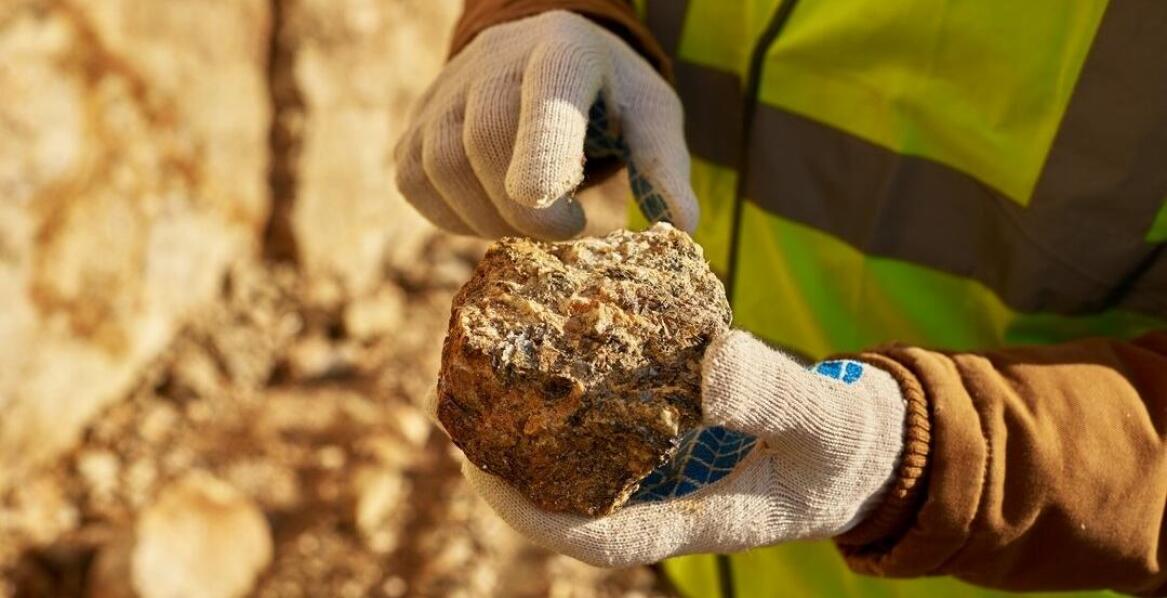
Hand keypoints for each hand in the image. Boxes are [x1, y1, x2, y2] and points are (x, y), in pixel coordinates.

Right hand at [393, 10, 696, 239]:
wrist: (541, 60)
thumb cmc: (608, 98)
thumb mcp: (650, 118)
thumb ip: (663, 165)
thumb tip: (683, 226)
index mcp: (567, 49)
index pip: (548, 94)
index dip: (540, 147)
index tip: (543, 199)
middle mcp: (496, 58)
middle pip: (487, 139)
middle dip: (527, 211)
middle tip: (569, 229)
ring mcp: (445, 89)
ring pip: (442, 166)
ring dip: (490, 219)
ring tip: (533, 222)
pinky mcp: (414, 124)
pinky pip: (415, 183)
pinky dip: (454, 216)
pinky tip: (492, 210)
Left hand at [458, 331, 906, 566]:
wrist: (867, 445)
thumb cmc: (847, 446)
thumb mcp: (824, 420)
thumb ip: (775, 395)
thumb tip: (710, 363)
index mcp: (697, 518)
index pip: (598, 536)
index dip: (533, 514)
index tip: (479, 473)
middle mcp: (669, 500)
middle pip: (570, 501)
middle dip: (509, 467)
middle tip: (461, 410)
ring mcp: (670, 472)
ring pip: (585, 463)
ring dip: (534, 430)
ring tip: (488, 376)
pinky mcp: (676, 437)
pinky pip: (615, 424)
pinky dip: (581, 395)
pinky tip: (558, 347)